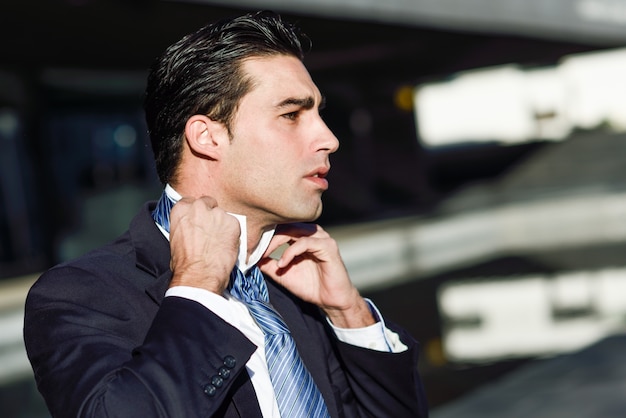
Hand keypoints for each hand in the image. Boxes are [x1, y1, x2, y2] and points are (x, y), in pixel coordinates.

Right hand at [168, 196, 239, 293]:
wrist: (199, 275)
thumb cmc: (185, 264)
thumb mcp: (176, 239)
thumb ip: (186, 226)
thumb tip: (192, 228)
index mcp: (182, 209)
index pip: (191, 201)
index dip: (197, 212)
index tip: (199, 220)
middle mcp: (199, 207)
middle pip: (208, 202)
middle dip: (210, 214)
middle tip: (211, 230)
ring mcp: (218, 214)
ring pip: (223, 214)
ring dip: (222, 224)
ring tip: (219, 241)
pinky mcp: (233, 222)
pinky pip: (235, 224)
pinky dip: (233, 232)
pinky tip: (227, 245)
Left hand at [258, 223, 374, 327]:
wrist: (331, 300)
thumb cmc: (310, 286)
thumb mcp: (282, 274)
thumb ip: (268, 264)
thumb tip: (250, 258)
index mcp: (303, 236)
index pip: (281, 227)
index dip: (265, 235)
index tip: (250, 247)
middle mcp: (313, 233)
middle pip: (285, 225)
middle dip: (268, 238)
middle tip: (255, 251)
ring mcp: (321, 238)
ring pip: (294, 230)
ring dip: (276, 242)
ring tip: (265, 255)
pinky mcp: (328, 246)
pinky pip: (305, 242)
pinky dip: (290, 251)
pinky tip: (282, 263)